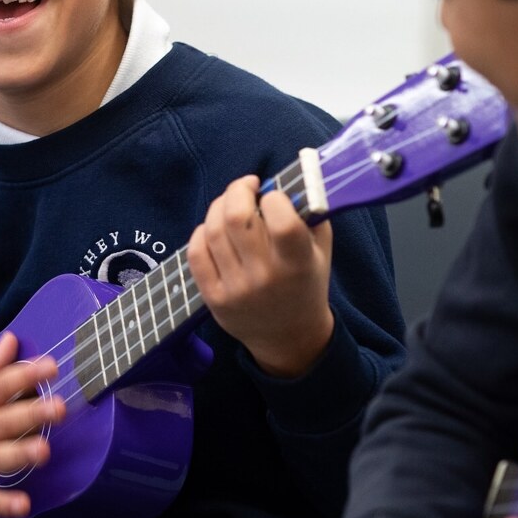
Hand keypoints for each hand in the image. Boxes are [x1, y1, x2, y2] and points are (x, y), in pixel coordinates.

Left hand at [185, 175, 334, 376]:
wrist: (290, 336)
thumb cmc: (307, 283)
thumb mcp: (321, 251)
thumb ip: (310, 214)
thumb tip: (289, 180)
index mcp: (297, 264)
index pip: (280, 220)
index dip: (273, 198)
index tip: (273, 197)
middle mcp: (264, 277)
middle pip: (236, 217)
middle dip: (238, 190)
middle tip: (247, 187)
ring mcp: (235, 289)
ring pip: (212, 230)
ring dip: (219, 206)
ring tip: (231, 204)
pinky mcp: (213, 297)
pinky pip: (196, 252)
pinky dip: (202, 231)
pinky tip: (215, 227)